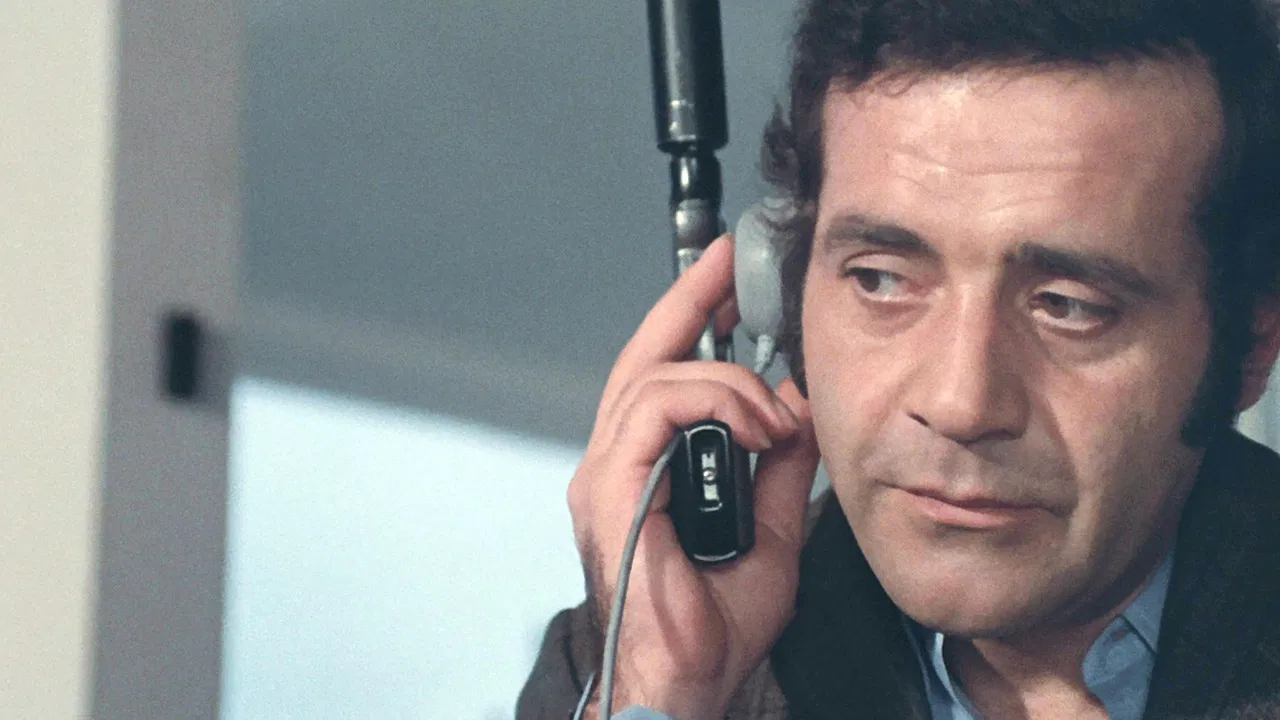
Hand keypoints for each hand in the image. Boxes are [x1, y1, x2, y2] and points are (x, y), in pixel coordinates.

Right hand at [567, 235, 820, 719]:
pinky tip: (759, 429)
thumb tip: (800, 410)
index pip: (663, 374)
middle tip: (732, 268)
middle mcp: (616, 463)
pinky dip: (714, 404)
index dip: (690, 316)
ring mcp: (605, 474)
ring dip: (729, 381)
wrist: (688, 680)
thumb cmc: (714, 624)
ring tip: (777, 418)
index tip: (725, 273)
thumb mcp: (773, 529)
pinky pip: (655, 409)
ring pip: (657, 377)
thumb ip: (781, 467)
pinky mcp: (609, 488)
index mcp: (647, 470)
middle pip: (645, 356)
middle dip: (691, 303)